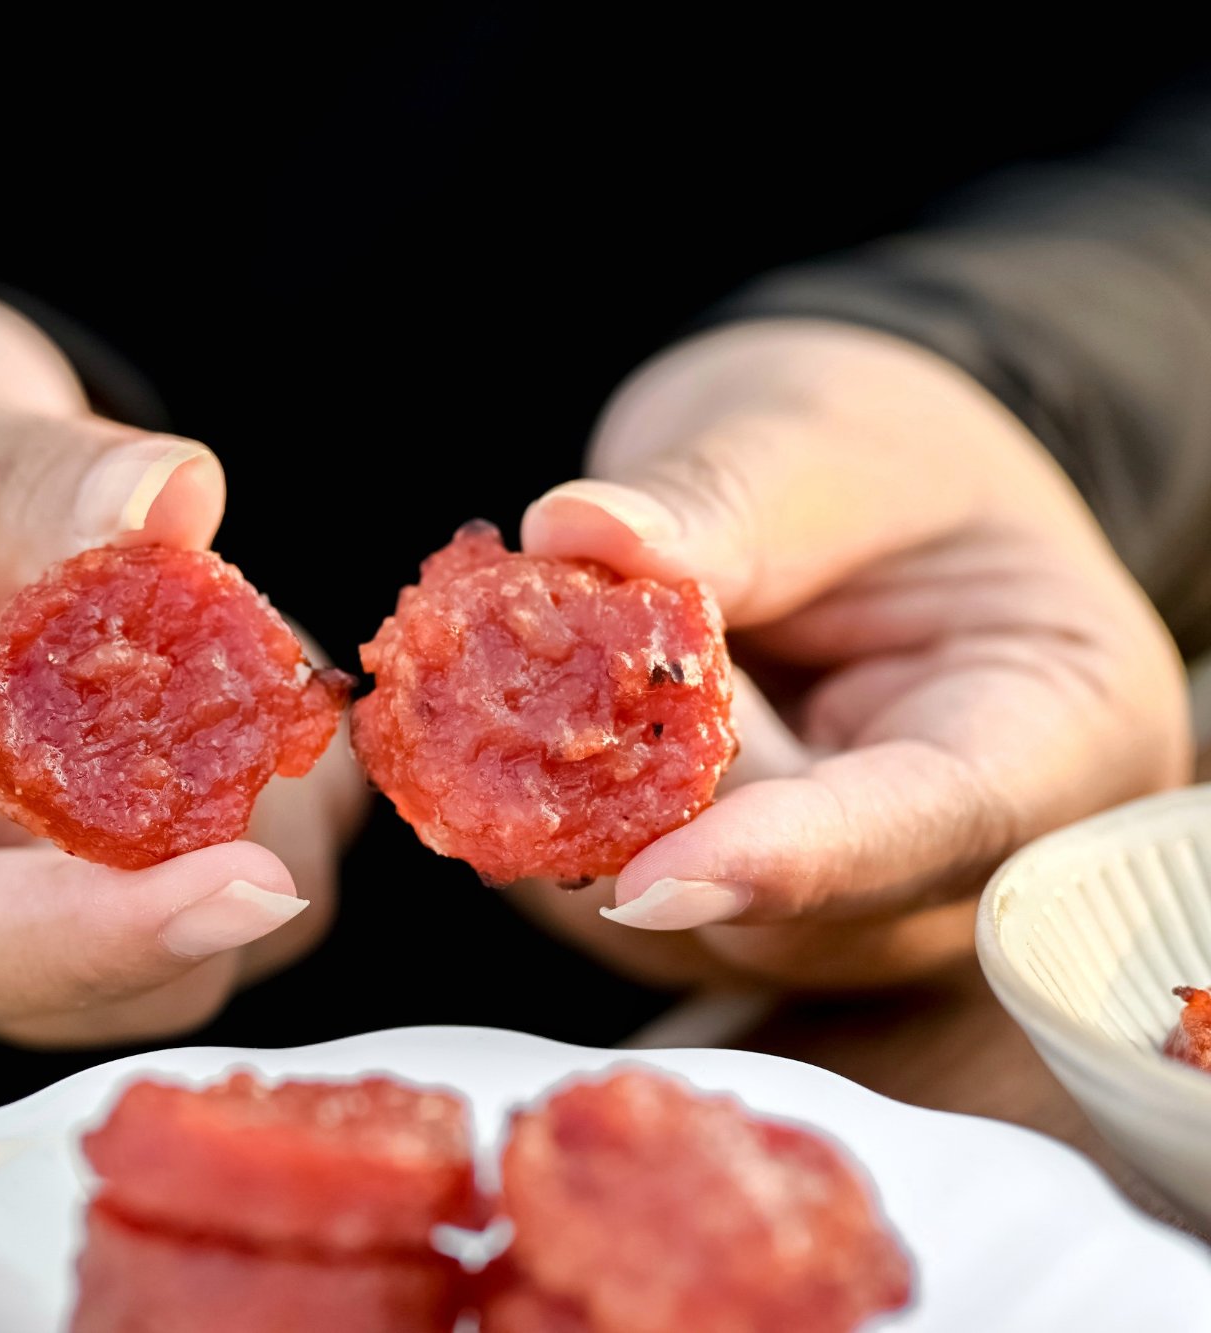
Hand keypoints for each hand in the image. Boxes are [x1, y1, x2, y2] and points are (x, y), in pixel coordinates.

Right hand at [0, 288, 359, 1044]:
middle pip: (99, 984)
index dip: (95, 936)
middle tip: (256, 670)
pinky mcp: (123, 892)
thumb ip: (18, 483)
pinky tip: (256, 671)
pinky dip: (295, 789)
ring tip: (227, 637)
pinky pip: (254, 888)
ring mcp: (25, 923)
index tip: (245, 882)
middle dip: (212, 843)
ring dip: (267, 808)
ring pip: (202, 953)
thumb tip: (180, 498)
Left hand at [511, 321, 1190, 987]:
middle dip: (645, 825)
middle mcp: (967, 850)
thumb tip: (579, 531)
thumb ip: (715, 500)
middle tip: (505, 718)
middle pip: (801, 908)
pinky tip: (507, 732)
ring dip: (580, 819)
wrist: (844, 477)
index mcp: (1064, 728)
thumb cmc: (877, 447)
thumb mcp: (813, 438)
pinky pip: (636, 887)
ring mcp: (849, 890)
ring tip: (515, 690)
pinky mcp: (742, 889)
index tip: (647, 877)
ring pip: (696, 922)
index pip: (937, 826)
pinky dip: (555, 817)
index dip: (788, 860)